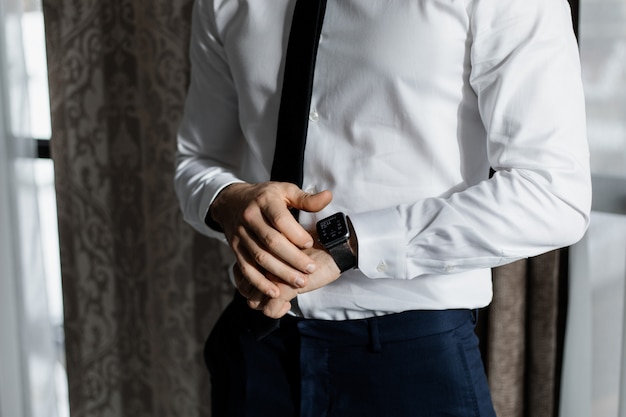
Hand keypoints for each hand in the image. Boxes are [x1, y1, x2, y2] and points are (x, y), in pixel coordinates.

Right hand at [210, 182, 332, 298]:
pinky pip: (246, 268)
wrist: (231, 202)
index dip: (295, 233)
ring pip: (260, 257)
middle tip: (310, 269)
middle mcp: (250, 218)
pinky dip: (259, 282)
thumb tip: (328, 197)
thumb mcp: (285, 191)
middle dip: (292, 258)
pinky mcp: (235, 249)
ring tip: (299, 283)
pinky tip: (274, 292)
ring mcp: (241, 235)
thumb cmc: (265, 197)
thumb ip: (307, 199)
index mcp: (265, 201)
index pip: (280, 220)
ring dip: (280, 273)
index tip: (310, 244)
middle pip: (271, 241)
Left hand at [234, 244, 341, 317]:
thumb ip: (274, 261)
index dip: (246, 283)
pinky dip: (278, 311)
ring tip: (283, 301)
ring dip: (268, 304)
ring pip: (254, 300)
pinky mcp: (286, 285)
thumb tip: (261, 280)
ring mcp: (273, 274)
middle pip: (244, 288)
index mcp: (262, 250)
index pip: (240, 272)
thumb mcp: (290, 253)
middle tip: (275, 295)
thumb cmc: (313, 249)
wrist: (335, 246)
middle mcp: (263, 262)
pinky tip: (289, 305)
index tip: (263, 285)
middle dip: (256, 296)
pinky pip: (271, 308)